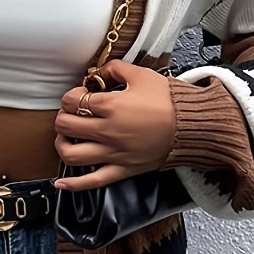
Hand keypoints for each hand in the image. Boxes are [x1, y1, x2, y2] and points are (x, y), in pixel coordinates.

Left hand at [54, 59, 176, 190]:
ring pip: (71, 154)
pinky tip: (61, 182)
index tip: (80, 94)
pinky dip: (73, 184)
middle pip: (65, 126)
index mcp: (111, 106)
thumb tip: (99, 72)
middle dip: (63, 116)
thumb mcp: (142, 75)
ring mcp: (113, 153)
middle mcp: (107, 131)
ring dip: (61, 144)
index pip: (72, 101)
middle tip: (72, 113)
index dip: (71, 95)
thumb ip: (115, 69)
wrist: (192, 127)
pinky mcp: (122, 170)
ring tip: (66, 138)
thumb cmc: (170, 102)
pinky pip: (92, 181)